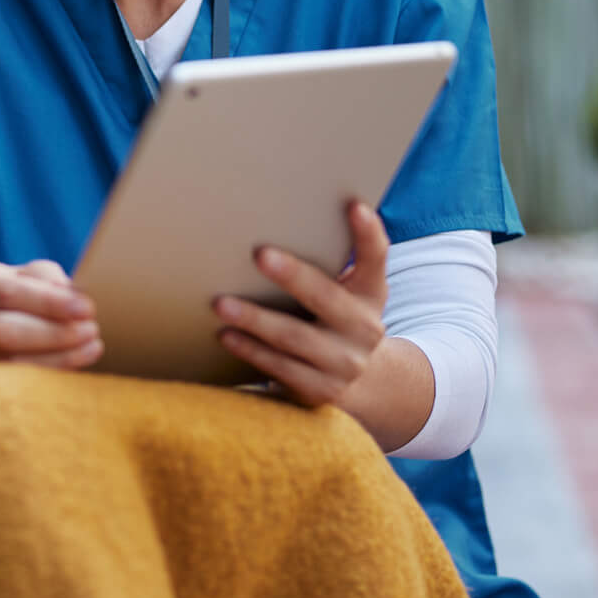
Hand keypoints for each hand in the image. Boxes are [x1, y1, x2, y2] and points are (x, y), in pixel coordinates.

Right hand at [0, 259, 101, 368]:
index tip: (87, 308)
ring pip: (9, 362)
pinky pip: (11, 385)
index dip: (48, 302)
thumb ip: (47, 279)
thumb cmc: (14, 301)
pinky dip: (47, 375)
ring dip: (57, 356)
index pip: (7, 292)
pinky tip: (74, 365)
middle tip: (92, 330)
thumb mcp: (27, 279)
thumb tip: (72, 296)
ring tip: (91, 347)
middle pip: (4, 329)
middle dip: (54, 332)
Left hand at [213, 200, 388, 407]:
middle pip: (327, 298)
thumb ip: (334, 257)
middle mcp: (364, 329)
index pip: (375, 259)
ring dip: (256, 321)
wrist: (365, 384)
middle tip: (259, 254)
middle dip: (294, 276)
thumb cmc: (341, 318)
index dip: (368, 233)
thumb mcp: (354, 290)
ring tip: (222, 304)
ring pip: (296, 339)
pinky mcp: (321, 391)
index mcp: (370, 294)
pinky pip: (282, 369)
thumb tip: (287, 211)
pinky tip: (226, 336)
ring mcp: (344, 364)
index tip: (355, 206)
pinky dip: (252, 351)